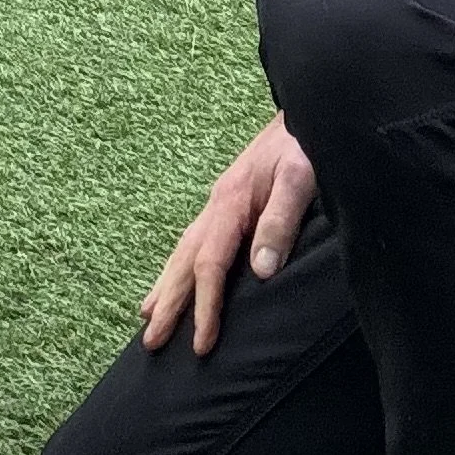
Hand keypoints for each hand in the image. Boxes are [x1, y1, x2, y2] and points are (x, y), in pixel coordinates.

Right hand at [138, 112, 317, 355]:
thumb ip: (280, 220)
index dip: (205, 307)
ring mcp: (220, 202)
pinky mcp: (229, 201)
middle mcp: (218, 204)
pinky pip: (195, 241)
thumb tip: (260, 271)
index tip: (201, 344)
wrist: (307, 109)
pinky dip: (179, 265)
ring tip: (147, 317)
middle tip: (151, 341)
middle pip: (185, 260)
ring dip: (166, 286)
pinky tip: (176, 277)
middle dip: (168, 302)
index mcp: (232, 203)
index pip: (211, 265)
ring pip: (184, 250)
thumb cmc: (305, 144)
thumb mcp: (300, 178)